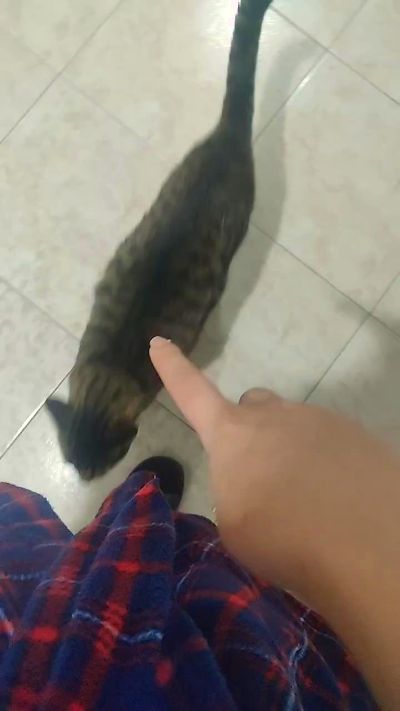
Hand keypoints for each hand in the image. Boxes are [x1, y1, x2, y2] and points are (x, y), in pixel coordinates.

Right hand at [150, 336, 399, 707]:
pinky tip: (337, 502)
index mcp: (233, 435)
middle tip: (257, 471)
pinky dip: (325, 466)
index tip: (159, 341)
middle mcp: (275, 416)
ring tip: (306, 504)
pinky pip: (329, 444)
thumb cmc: (281, 538)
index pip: (191, 393)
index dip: (173, 368)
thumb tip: (255, 484)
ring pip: (293, 427)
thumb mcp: (234, 526)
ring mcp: (319, 420)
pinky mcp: (356, 435)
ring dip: (290, 454)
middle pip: (251, 405)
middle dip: (247, 429)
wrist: (366, 544)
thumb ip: (235, 493)